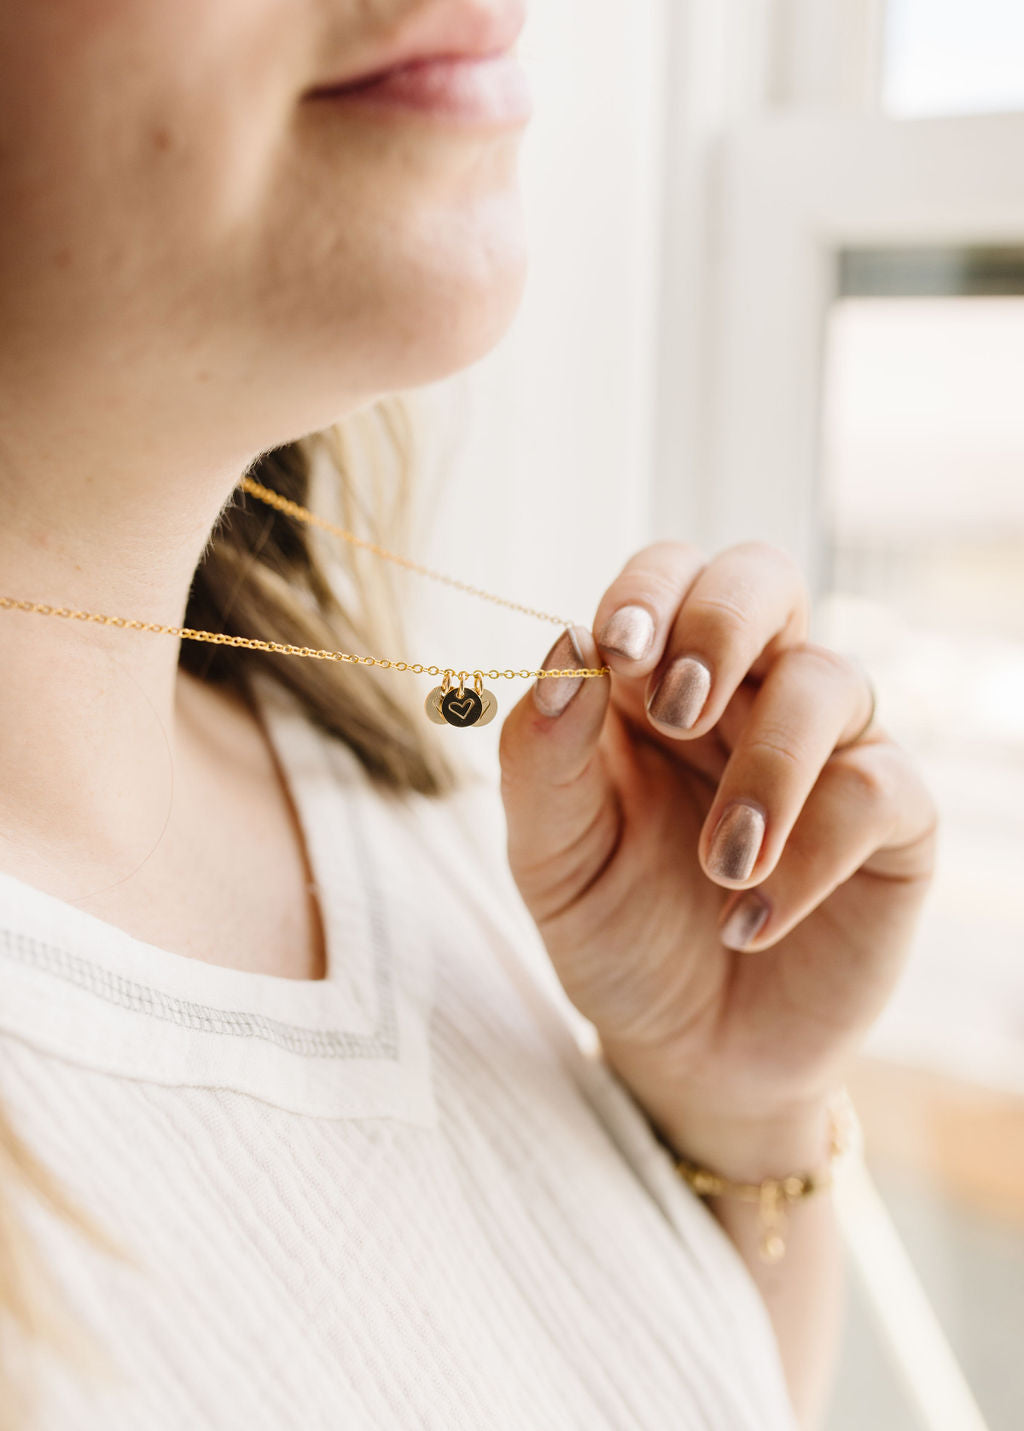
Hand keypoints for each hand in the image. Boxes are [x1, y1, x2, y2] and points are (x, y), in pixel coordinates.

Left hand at [497, 540, 938, 1165]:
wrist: (687, 1053)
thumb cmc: (617, 931)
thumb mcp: (552, 857)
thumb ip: (544, 757)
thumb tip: (564, 652)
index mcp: (656, 680)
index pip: (667, 577)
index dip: (648, 592)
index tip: (617, 649)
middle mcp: (746, 692)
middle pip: (763, 579)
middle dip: (722, 624)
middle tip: (678, 712)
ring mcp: (826, 748)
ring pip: (829, 680)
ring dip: (769, 766)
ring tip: (719, 864)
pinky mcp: (892, 821)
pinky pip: (877, 790)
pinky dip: (811, 854)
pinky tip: (750, 920)